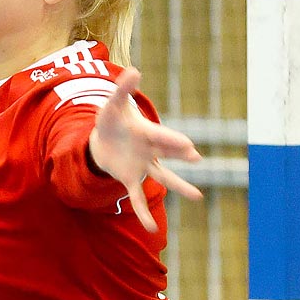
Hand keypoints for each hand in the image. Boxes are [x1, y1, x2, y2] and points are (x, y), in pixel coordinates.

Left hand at [86, 66, 202, 230]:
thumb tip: (134, 70)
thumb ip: (122, 90)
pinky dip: (144, 213)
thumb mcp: (112, 105)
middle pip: (167, 155)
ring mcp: (144, 166)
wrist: (102, 140)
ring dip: (179, 186)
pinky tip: (151, 229)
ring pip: (163, 178)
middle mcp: (151, 151)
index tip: (189, 147)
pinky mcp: (132, 180)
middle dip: (179, 155)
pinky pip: (139, 198)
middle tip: (194, 158)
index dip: (174, 142)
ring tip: (198, 197)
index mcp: (148, 132)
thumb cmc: (111, 120)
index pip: (162, 137)